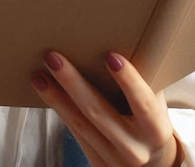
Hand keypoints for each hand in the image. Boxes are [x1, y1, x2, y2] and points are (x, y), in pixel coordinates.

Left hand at [31, 51, 181, 166]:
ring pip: (80, 125)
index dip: (128, 80)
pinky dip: (60, 111)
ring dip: (56, 98)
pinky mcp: (97, 165)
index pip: (143, 103)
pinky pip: (75, 134)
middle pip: (99, 112)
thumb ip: (143, 81)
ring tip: (38, 75)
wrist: (153, 164)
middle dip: (73, 83)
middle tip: (53, 57)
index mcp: (156, 130)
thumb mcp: (156, 103)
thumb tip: (118, 41)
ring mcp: (114, 160)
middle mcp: (135, 149)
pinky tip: (46, 93)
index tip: (111, 56)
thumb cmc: (151, 120)